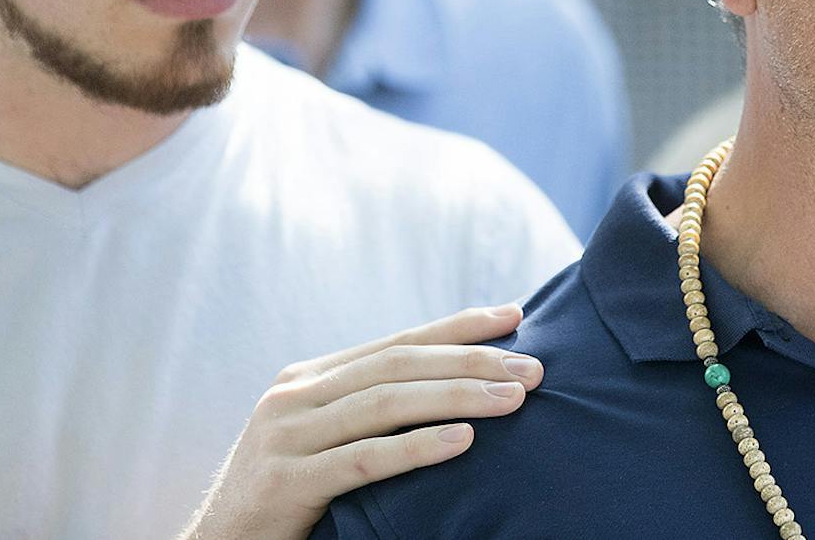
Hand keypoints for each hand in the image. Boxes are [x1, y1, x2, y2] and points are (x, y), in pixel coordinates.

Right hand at [180, 304, 542, 539]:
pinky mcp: (286, 482)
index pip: (397, 342)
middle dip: (471, 360)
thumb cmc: (282, 499)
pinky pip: (363, 460)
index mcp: (307, 379)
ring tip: (512, 399)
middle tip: (533, 367)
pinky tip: (463, 443)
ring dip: (456, 396)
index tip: (515, 315)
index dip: (457, 327)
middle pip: (397, 365)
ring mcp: (286, 436)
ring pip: (385, 403)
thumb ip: (364, 412)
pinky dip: (416, 448)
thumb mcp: (318, 441)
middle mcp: (294, 396)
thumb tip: (445, 390)